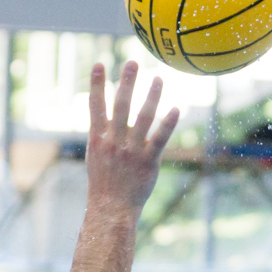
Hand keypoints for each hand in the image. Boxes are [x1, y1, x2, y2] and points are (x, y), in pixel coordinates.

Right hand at [85, 61, 179, 219]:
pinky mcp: (148, 162)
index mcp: (98, 139)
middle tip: (132, 62)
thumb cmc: (104, 183)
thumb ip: (102, 134)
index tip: (100, 63)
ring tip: (158, 79)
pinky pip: (159, 139)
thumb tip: (108, 114)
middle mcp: (113, 142)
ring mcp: (131, 151)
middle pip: (120, 106)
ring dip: (151, 97)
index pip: (95, 106)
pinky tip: (175, 109)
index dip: (97, 84)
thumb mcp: (96, 156)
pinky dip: (167, 124)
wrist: (111, 209)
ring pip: (142, 118)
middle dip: (126, 83)